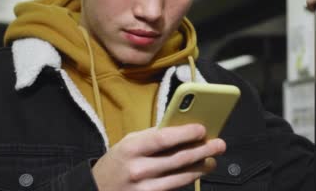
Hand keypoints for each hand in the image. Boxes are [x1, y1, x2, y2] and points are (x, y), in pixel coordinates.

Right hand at [92, 124, 225, 190]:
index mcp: (130, 148)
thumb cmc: (116, 163)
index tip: (203, 129)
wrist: (96, 190)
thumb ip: (152, 138)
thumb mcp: (128, 144)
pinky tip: (196, 173)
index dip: (185, 133)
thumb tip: (183, 130)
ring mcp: (143, 189)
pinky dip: (187, 180)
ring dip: (200, 168)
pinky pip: (174, 189)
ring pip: (180, 177)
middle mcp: (137, 169)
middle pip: (178, 159)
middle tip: (219, 144)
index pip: (163, 139)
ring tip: (213, 161)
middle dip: (203, 151)